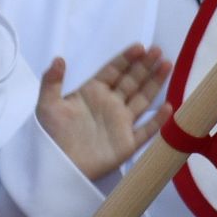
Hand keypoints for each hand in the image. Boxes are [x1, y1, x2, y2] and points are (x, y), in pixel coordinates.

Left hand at [35, 43, 167, 181]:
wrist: (56, 169)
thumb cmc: (51, 135)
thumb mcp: (47, 105)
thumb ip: (51, 81)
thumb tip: (58, 58)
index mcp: (92, 92)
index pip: (113, 71)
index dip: (126, 59)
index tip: (140, 47)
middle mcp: (110, 104)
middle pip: (131, 81)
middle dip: (145, 65)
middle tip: (158, 51)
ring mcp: (120, 123)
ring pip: (142, 99)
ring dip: (155, 83)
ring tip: (167, 65)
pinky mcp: (126, 144)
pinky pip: (146, 130)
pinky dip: (158, 120)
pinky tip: (169, 107)